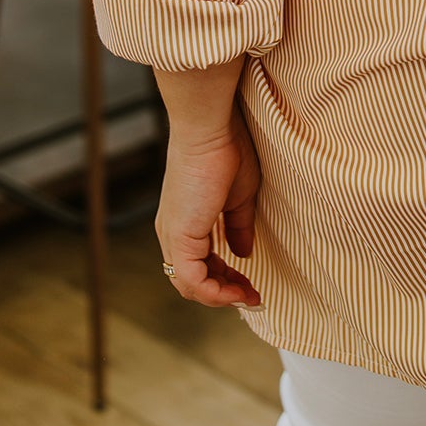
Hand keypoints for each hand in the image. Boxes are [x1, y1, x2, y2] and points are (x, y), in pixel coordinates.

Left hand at [155, 101, 262, 307]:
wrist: (209, 129)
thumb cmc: (227, 151)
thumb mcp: (239, 196)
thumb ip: (238, 227)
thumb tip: (243, 253)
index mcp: (185, 222)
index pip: (200, 265)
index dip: (226, 279)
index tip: (252, 283)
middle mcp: (172, 233)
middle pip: (193, 280)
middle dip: (225, 292)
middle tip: (253, 295)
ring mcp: (173, 236)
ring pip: (189, 285)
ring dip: (221, 295)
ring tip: (249, 295)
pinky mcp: (179, 236)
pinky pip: (192, 279)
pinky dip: (214, 292)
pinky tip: (236, 291)